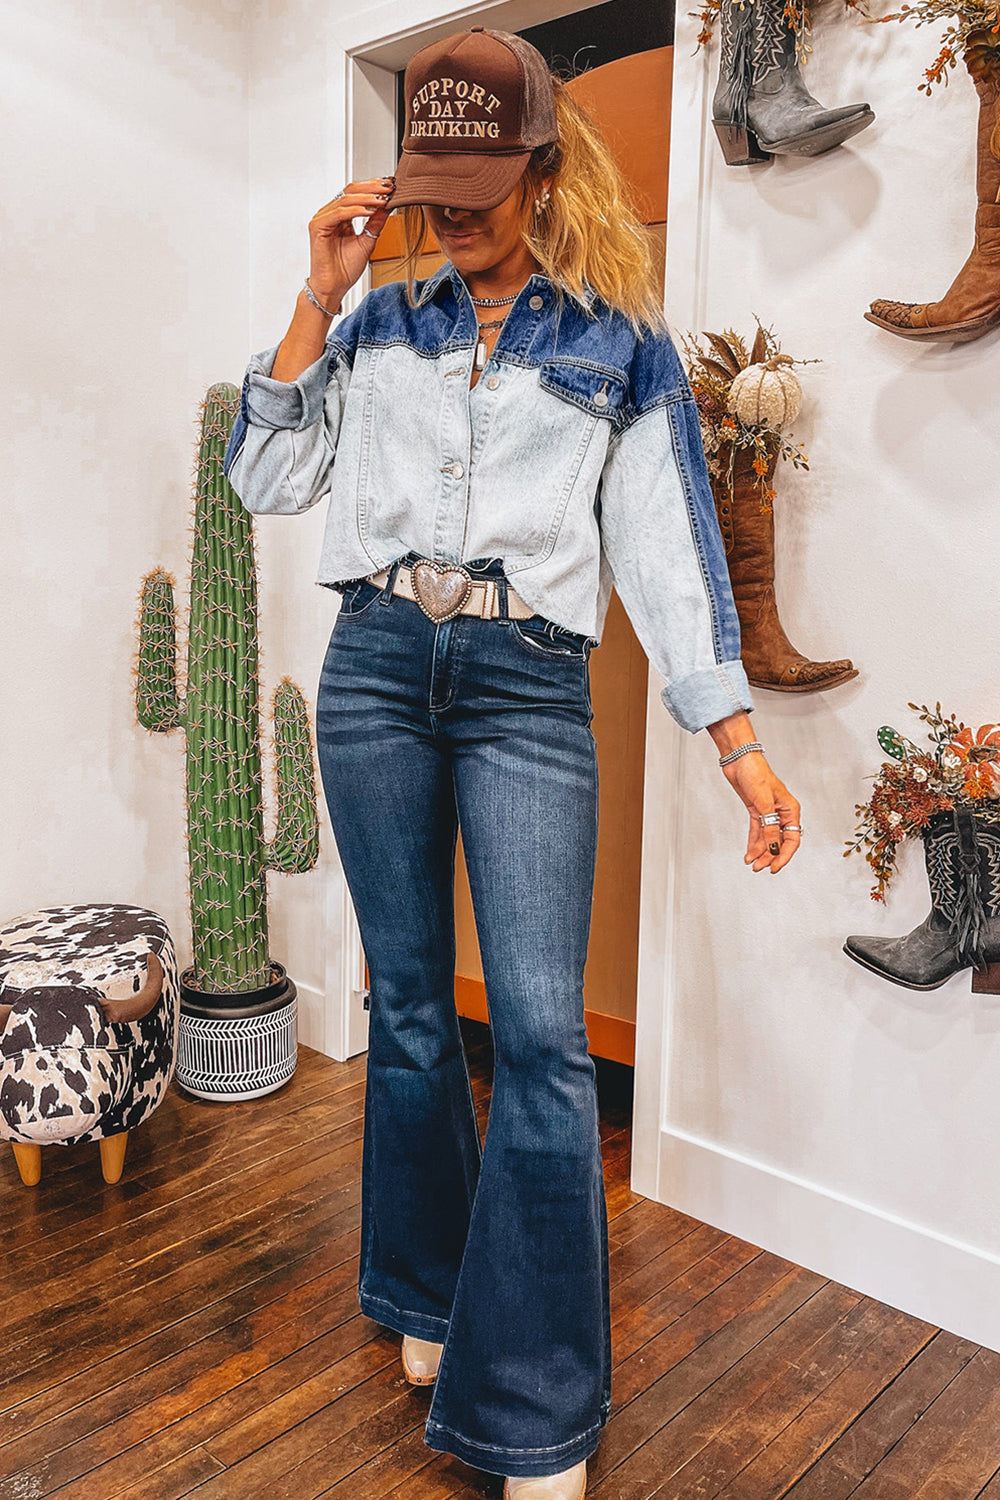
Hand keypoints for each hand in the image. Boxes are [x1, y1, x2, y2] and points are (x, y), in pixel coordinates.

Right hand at [307, 176, 396, 304]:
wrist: (334, 288)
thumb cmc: (345, 269)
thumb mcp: (367, 241)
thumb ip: (375, 223)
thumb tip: (388, 205)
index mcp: (340, 216)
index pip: (356, 193)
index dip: (373, 187)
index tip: (391, 186)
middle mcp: (329, 214)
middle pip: (350, 191)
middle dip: (372, 188)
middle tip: (389, 188)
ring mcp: (322, 219)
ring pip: (345, 199)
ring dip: (366, 198)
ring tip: (383, 199)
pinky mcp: (318, 227)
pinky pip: (339, 213)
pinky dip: (356, 210)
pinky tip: (369, 211)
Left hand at [705, 712, 800, 873]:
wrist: (739, 760)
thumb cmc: (755, 774)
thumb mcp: (763, 803)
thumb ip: (769, 827)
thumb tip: (774, 849)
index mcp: (790, 810)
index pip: (792, 839)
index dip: (784, 855)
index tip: (774, 867)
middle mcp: (782, 813)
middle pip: (780, 842)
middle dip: (770, 856)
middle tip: (760, 868)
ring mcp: (769, 813)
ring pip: (768, 839)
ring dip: (761, 852)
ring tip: (752, 864)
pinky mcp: (757, 811)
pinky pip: (758, 832)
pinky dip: (754, 843)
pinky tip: (749, 854)